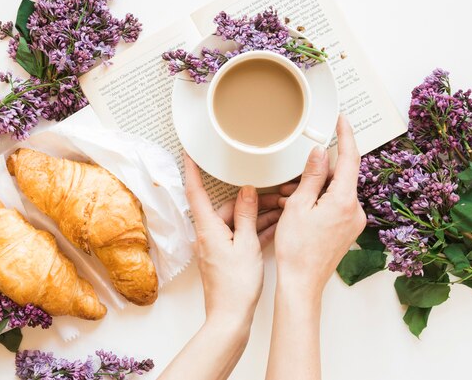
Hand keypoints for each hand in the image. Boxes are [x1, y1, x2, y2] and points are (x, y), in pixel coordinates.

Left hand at [184, 154, 280, 325]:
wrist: (231, 317)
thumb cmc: (236, 285)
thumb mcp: (247, 243)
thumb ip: (247, 215)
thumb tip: (247, 191)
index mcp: (208, 228)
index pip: (196, 192)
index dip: (191, 170)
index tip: (189, 153)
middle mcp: (208, 235)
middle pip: (226, 208)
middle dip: (251, 201)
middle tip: (276, 195)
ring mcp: (215, 247)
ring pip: (236, 222)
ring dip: (257, 217)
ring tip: (282, 211)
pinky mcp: (224, 257)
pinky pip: (239, 237)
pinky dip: (254, 232)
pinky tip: (273, 228)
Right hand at [274, 115, 365, 294]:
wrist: (302, 283)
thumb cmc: (297, 249)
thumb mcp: (298, 206)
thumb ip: (312, 176)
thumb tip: (320, 153)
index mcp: (345, 201)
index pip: (350, 158)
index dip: (346, 135)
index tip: (342, 120)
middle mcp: (355, 210)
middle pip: (340, 176)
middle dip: (318, 172)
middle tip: (293, 180)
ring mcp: (353, 222)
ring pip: (336, 191)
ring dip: (315, 189)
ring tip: (289, 200)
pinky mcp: (347, 230)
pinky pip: (335, 205)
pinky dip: (319, 202)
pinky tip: (299, 210)